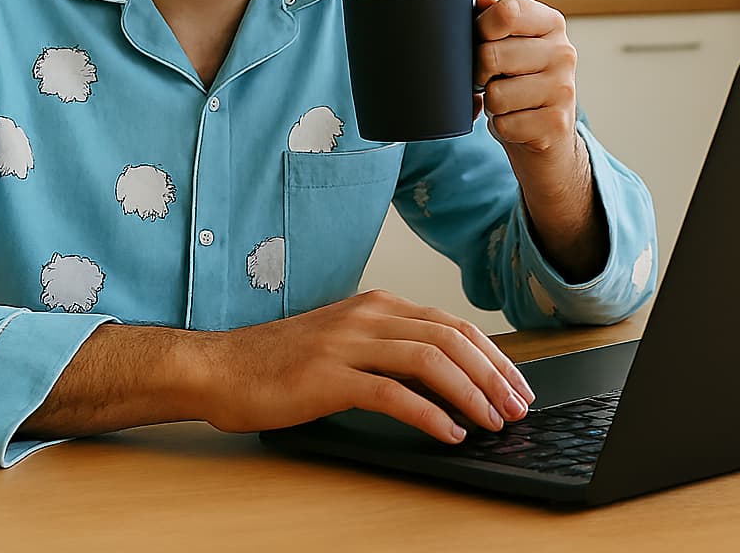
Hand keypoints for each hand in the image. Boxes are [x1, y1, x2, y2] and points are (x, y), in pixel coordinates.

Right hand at [200, 290, 534, 443]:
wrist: (221, 368)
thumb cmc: (280, 364)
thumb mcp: (346, 345)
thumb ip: (390, 352)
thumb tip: (447, 381)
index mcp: (377, 306)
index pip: (452, 324)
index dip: (493, 356)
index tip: (517, 385)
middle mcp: (367, 317)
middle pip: (451, 338)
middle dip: (493, 375)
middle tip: (518, 407)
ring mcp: (347, 344)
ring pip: (429, 360)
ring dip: (471, 393)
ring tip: (493, 421)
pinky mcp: (329, 377)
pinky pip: (392, 394)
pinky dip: (429, 414)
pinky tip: (449, 433)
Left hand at [473, 0, 605, 280]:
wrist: (548, 138)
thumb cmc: (519, 83)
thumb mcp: (509, 45)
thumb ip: (494, 18)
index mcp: (550, 23)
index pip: (506, 12)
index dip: (480, 28)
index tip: (479, 40)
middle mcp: (564, 53)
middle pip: (492, 55)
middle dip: (478, 73)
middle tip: (487, 79)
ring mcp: (564, 89)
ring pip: (495, 95)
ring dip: (490, 104)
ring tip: (505, 101)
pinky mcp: (557, 124)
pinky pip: (504, 124)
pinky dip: (500, 127)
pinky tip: (516, 122)